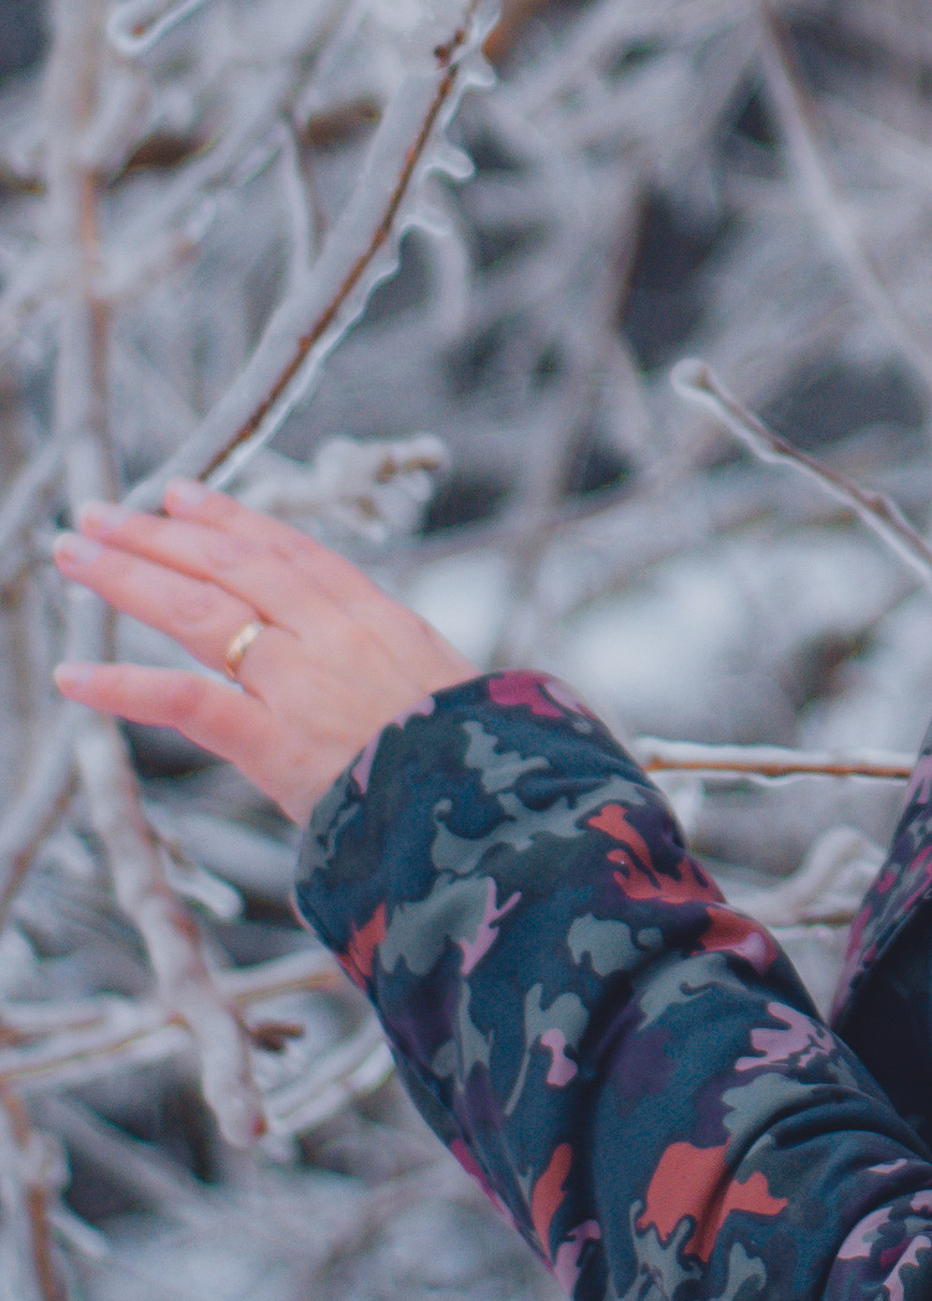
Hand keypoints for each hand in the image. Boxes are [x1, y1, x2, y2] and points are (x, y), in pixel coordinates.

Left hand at [54, 482, 474, 826]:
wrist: (489, 806)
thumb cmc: (474, 757)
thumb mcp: (440, 685)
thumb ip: (386, 665)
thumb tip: (361, 663)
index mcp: (376, 617)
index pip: (288, 549)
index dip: (229, 518)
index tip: (182, 494)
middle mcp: (331, 634)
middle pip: (231, 566)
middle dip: (160, 534)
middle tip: (100, 512)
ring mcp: (299, 682)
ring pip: (200, 611)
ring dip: (129, 577)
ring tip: (75, 554)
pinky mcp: (272, 739)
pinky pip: (186, 701)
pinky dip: (124, 686)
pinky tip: (72, 676)